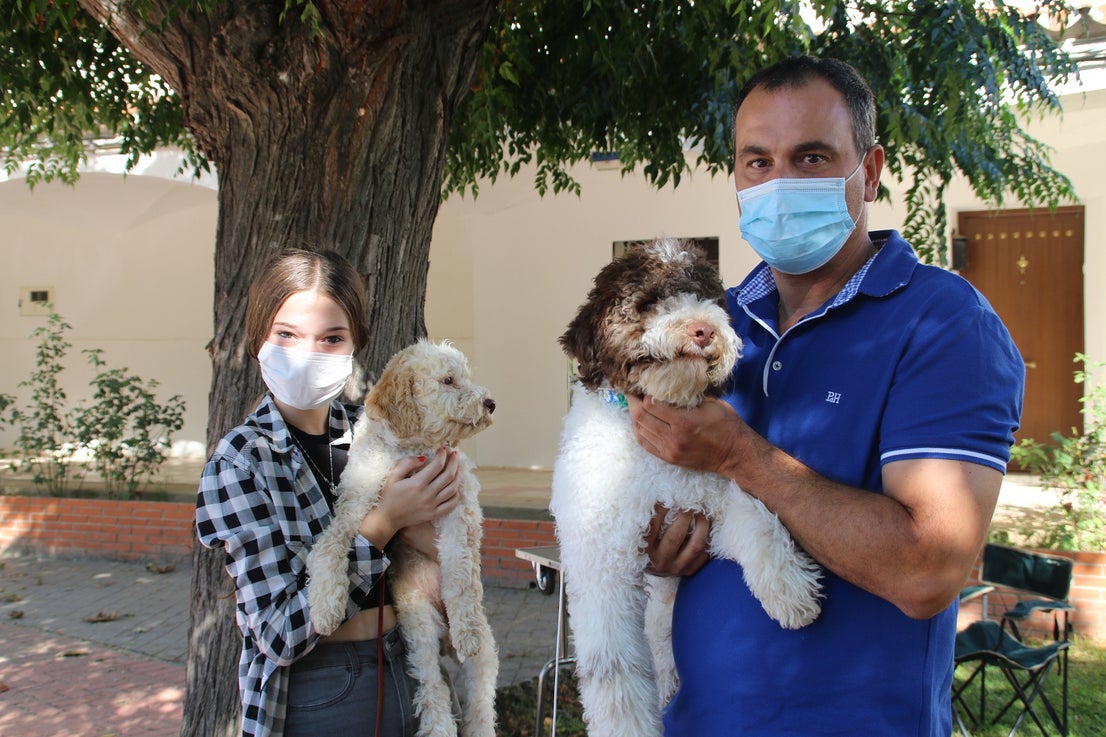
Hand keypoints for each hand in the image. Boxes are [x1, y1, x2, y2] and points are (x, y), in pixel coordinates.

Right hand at [358, 447, 461, 547]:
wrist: (387, 518)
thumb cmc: (389, 496)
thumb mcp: (393, 477)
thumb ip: (406, 464)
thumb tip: (423, 458)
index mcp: (417, 483)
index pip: (437, 465)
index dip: (442, 455)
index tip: (443, 449)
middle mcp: (427, 494)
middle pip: (448, 475)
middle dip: (454, 461)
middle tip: (455, 454)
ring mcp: (432, 505)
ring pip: (452, 488)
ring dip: (458, 476)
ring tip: (458, 467)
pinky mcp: (434, 514)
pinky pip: (451, 504)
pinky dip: (456, 495)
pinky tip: (455, 487)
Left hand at [627, 394, 743, 476]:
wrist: (735, 454)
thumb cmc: (727, 425)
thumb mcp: (711, 403)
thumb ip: (688, 394)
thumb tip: (668, 382)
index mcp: (684, 422)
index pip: (650, 404)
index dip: (644, 393)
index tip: (645, 384)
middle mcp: (673, 438)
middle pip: (640, 417)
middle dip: (634, 402)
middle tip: (634, 392)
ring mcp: (669, 450)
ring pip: (639, 430)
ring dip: (635, 415)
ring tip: (636, 404)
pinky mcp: (668, 458)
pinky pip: (644, 443)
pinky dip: (639, 430)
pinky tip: (641, 421)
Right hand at [645, 503, 709, 576]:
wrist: (655, 569)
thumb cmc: (647, 545)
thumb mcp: (642, 534)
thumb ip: (649, 519)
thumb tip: (660, 495)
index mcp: (645, 551)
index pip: (653, 527)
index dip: (661, 510)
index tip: (668, 496)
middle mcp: (661, 562)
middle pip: (675, 537)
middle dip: (684, 516)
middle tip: (689, 502)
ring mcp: (677, 568)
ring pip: (695, 546)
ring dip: (702, 526)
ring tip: (702, 512)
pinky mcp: (690, 571)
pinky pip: (704, 554)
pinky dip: (709, 539)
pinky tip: (709, 526)